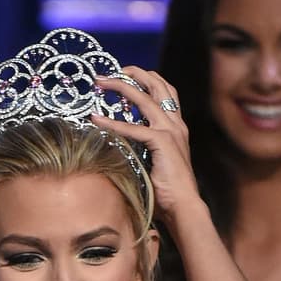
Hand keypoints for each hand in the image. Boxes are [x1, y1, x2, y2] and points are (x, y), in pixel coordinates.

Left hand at [91, 66, 201, 223]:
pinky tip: (96, 119)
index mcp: (177, 127)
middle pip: (157, 84)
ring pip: (145, 97)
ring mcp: (171, 131)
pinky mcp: (162, 142)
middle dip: (133, 73)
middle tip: (110, 73)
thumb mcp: (155, 164)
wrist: (184, 207)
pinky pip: (133, 128)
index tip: (125, 77)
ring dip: (121, 86)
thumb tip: (120, 149)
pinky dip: (113, 122)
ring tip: (101, 82)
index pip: (164, 92)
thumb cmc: (168, 193)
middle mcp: (176, 124)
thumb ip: (142, 151)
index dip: (146, 80)